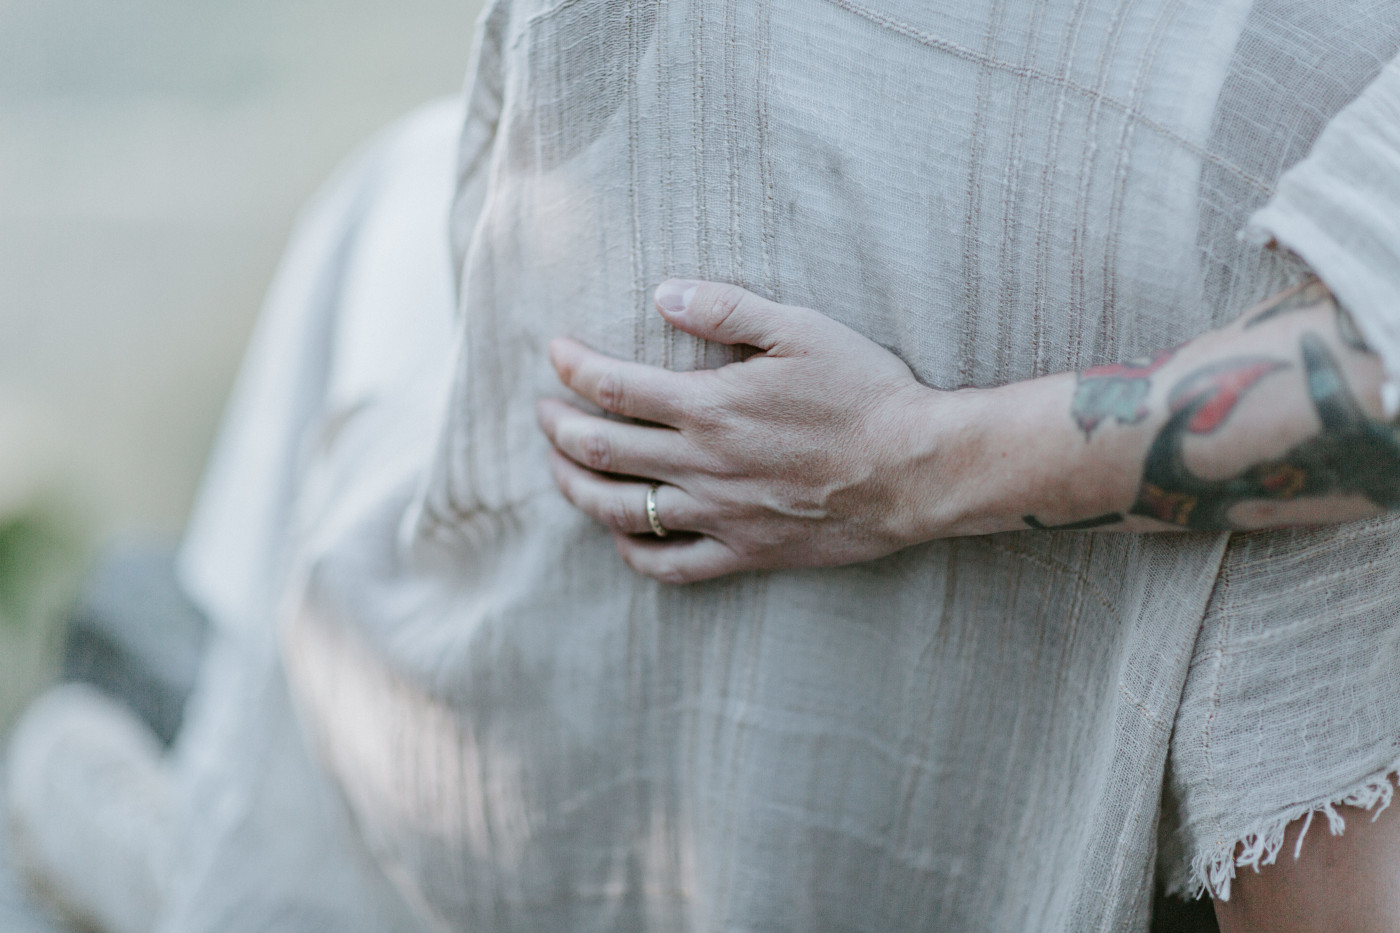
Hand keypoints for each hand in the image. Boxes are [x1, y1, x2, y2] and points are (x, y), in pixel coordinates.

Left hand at [537, 280, 976, 582]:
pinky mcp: (745, 552)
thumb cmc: (864, 392)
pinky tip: (623, 537)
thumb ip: (726, 309)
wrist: (917, 468)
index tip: (555, 353)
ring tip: (560, 468)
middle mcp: (702, 465)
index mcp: (709, 406)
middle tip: (542, 411)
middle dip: (557, 427)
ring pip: (619, 511)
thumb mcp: (800, 329)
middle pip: (599, 451)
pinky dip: (635, 552)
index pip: (612, 387)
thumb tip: (661, 295)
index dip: (573, 368)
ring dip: (576, 487)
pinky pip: (671, 566)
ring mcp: (719, 515)